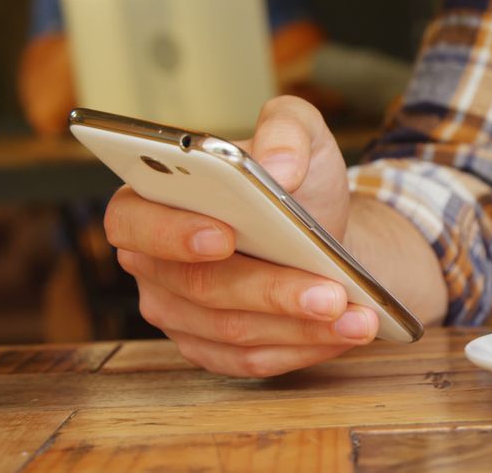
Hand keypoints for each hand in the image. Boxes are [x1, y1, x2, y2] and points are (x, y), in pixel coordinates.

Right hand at [105, 96, 378, 376]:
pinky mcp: (209, 350)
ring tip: (357, 316)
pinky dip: (304, 349)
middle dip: (272, 291)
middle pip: (200, 286)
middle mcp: (153, 261)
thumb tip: (280, 165)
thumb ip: (287, 130)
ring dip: (301, 327)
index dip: (173, 232)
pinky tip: (345, 334)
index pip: (134, 219)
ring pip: (232, 332)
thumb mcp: (301, 133)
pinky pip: (250, 362)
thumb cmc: (297, 181)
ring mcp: (177, 312)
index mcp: (152, 198)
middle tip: (331, 292)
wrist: (321, 232)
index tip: (225, 235)